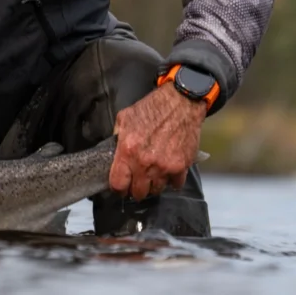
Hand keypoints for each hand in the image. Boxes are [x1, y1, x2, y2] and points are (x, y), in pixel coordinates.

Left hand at [108, 82, 205, 200]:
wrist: (180, 103)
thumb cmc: (152, 108)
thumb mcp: (124, 118)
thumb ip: (117, 137)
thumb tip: (113, 151)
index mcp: (127, 150)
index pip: (118, 183)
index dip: (118, 188)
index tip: (120, 186)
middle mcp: (145, 162)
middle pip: (138, 192)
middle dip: (135, 189)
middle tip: (137, 181)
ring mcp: (164, 166)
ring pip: (156, 190)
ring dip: (153, 185)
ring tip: (152, 174)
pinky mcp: (181, 166)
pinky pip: (175, 184)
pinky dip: (171, 180)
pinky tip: (167, 171)